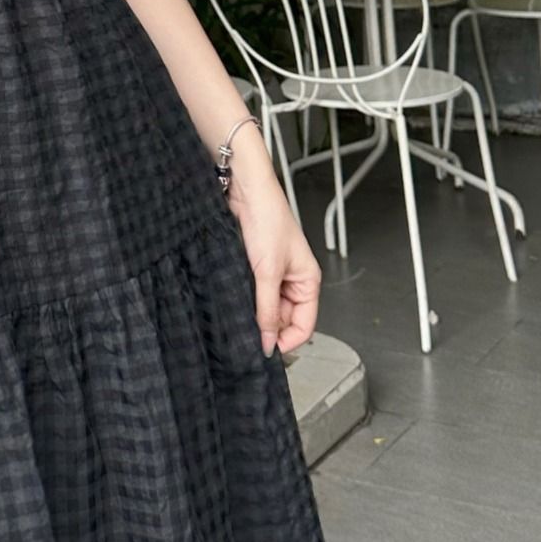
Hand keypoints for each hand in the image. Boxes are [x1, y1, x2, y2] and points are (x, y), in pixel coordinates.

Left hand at [227, 172, 321, 357]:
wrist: (245, 191)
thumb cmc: (268, 219)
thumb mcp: (268, 272)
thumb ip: (267, 310)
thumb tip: (267, 343)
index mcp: (307, 282)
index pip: (304, 326)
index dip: (287, 340)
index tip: (266, 349)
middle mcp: (292, 281)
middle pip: (283, 319)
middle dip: (266, 327)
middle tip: (246, 333)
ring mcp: (272, 275)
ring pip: (265, 307)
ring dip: (253, 312)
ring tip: (238, 311)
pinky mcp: (254, 268)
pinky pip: (251, 293)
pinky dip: (243, 299)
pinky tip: (233, 299)